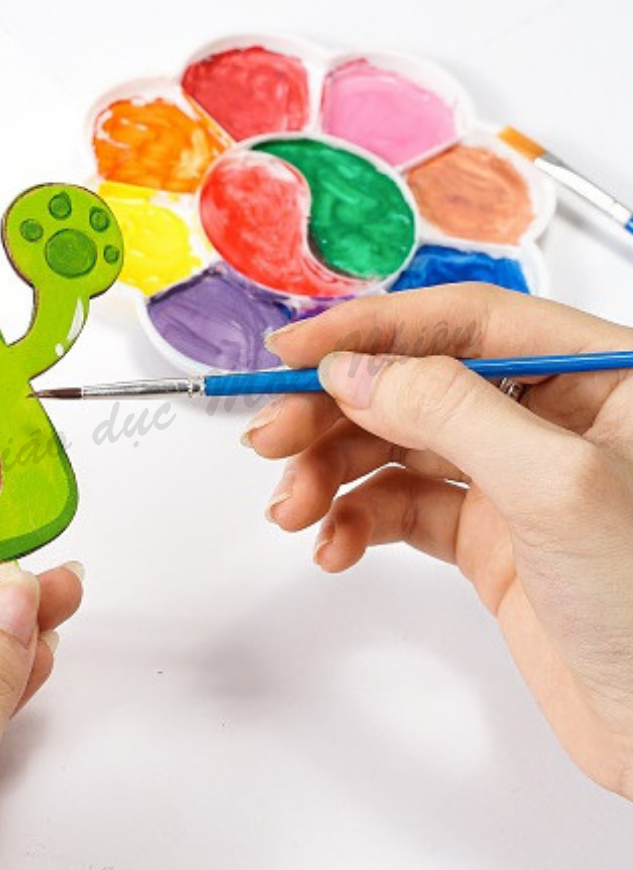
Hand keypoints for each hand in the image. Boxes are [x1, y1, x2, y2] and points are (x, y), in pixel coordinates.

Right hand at [243, 284, 632, 800]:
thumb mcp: (555, 487)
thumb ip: (450, 412)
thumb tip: (354, 369)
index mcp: (600, 377)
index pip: (466, 322)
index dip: (371, 329)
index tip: (293, 353)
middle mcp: (554, 418)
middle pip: (415, 384)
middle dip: (333, 412)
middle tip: (269, 439)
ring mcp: (518, 480)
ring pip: (397, 447)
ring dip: (331, 473)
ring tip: (292, 510)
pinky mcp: (491, 540)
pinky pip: (402, 510)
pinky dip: (357, 522)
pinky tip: (334, 547)